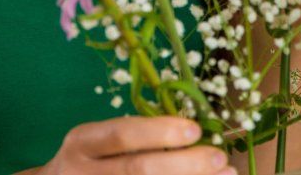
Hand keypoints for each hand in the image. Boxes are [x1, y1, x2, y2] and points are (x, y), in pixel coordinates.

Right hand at [33, 116, 234, 174]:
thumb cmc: (91, 160)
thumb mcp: (99, 141)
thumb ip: (135, 136)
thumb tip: (195, 131)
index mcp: (82, 142)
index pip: (122, 135)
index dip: (159, 131)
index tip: (195, 129)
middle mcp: (81, 173)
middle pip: (137, 170)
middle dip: (183, 164)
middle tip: (218, 157)